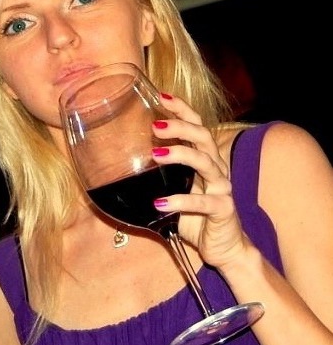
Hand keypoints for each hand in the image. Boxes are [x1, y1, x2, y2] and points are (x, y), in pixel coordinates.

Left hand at [152, 93, 248, 270]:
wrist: (223, 248)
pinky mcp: (224, 210)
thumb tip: (121, 164)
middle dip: (180, 127)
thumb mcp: (175, 191)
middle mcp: (216, 168)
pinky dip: (181, 201)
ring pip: (205, 162)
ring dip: (180, 155)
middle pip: (203, 137)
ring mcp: (222, 188)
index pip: (196, 125)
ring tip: (156, 154)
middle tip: (155, 125)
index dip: (181, 109)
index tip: (160, 95)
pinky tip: (160, 202)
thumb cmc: (195, 217)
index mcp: (204, 159)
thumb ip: (159, 177)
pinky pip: (204, 202)